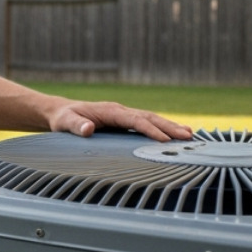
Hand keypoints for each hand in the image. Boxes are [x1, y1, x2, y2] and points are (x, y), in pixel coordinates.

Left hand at [45, 101, 192, 140]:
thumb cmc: (63, 118)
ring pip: (151, 119)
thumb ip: (76, 126)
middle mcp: (120, 110)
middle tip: (188, 136)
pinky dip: (162, 128)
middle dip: (169, 127)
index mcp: (110, 111)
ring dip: (170, 127)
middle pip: (149, 117)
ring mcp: (124, 115)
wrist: (61, 112)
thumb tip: (88, 129)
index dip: (150, 129)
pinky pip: (146, 124)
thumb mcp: (65, 123)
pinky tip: (174, 136)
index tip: (165, 140)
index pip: (135, 120)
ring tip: (189, 135)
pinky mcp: (124, 121)